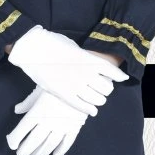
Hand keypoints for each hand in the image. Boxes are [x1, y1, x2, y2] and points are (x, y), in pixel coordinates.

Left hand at [7, 87, 86, 154]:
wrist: (80, 80)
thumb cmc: (57, 82)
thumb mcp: (40, 89)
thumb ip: (28, 102)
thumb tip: (16, 110)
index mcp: (38, 110)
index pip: (22, 129)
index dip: (15, 139)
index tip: (12, 144)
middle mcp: (48, 120)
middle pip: (34, 140)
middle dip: (26, 150)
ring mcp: (62, 125)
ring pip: (50, 144)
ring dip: (41, 154)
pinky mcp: (75, 127)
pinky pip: (67, 143)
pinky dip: (61, 151)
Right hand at [8, 26, 128, 115]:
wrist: (33, 47)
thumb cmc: (53, 43)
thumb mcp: (74, 47)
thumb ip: (85, 59)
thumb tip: (92, 66)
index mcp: (88, 60)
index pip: (111, 72)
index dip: (118, 76)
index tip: (122, 78)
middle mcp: (85, 74)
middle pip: (106, 88)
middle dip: (106, 88)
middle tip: (103, 88)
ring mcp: (74, 85)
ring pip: (96, 99)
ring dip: (99, 100)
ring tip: (97, 99)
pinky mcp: (63, 94)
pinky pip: (81, 106)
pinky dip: (89, 110)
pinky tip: (92, 111)